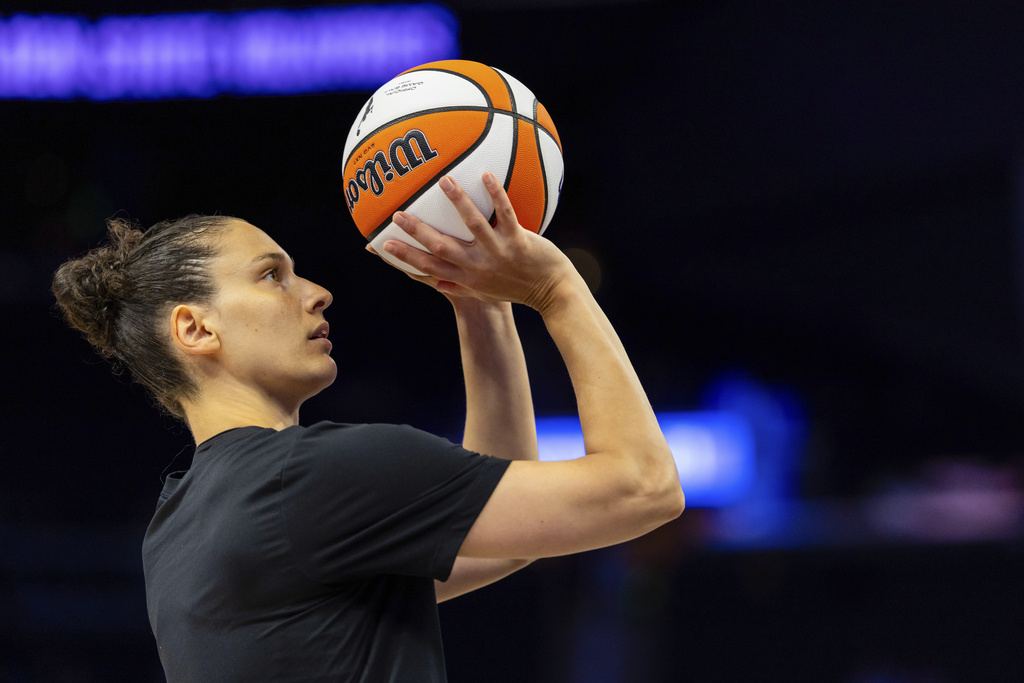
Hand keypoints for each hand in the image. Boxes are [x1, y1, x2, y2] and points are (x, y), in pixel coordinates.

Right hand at [379, 173, 575, 311]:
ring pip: (473, 225)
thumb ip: (458, 287)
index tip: (384, 244)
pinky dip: (496, 195)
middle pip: (442, 247)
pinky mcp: (519, 241)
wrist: (551, 293)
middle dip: (419, 230)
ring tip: (442, 180)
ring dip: (457, 203)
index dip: (405, 256)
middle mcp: (478, 266)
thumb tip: (434, 282)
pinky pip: (505, 215)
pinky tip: (486, 176)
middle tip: (399, 213)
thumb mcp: (483, 293)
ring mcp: (498, 253)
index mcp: (466, 278)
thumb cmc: (515, 290)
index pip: (429, 268)